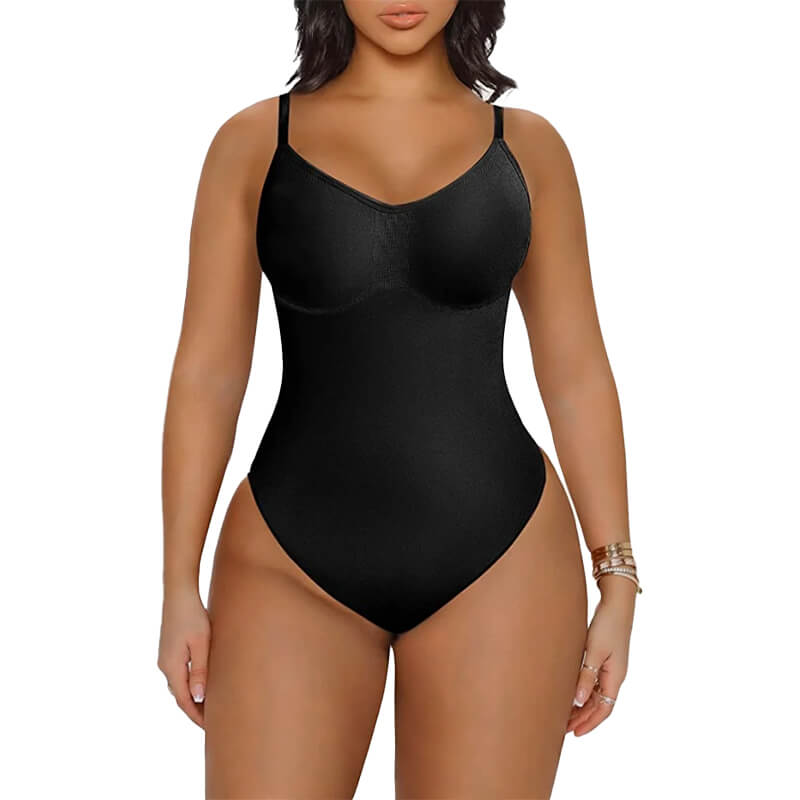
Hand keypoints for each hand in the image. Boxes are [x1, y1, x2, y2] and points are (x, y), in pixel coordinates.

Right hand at [157, 586, 210, 727]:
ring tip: (208, 705)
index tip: (210, 728)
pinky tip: (200, 683)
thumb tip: (198, 698)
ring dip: (191, 697)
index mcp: (172, 667)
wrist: (178, 594)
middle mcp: (164, 666)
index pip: (184, 701)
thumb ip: (200, 671)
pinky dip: (188, 684)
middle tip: (212, 721)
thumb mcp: (201, 644)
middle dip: (194, 710)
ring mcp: (164, 657)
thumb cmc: (193, 616)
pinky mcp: (168, 649)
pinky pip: (178, 674)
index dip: (196, 716)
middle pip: (179, 696)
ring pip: (178, 685)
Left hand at [567, 578, 635, 735]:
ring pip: (596, 694)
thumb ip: (586, 676)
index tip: (574, 733)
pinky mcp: (604, 657)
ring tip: (564, 713)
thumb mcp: (594, 651)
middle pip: (599, 704)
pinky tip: (570, 691)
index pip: (603, 709)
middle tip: (563, 727)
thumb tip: (578, 701)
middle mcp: (615, 675)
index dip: (589, 723)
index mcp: (616, 677)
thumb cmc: (607, 625)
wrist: (616, 602)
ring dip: (582, 705)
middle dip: (583, 717)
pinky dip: (583, 690)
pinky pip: (594, 681)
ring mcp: (611, 667)